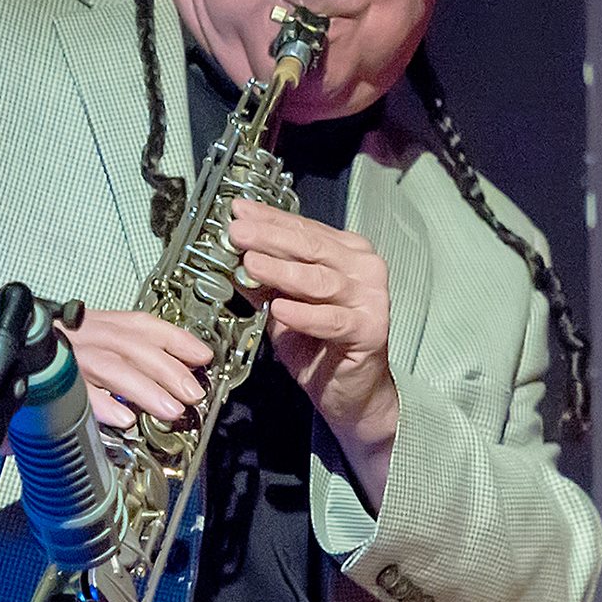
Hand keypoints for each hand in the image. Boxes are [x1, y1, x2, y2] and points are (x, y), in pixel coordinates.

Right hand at [0, 311, 213, 461]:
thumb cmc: (22, 393)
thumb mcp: (75, 382)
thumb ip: (113, 384)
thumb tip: (162, 398)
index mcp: (83, 327)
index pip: (137, 323)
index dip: (173, 337)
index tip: (202, 356)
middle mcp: (67, 333)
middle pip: (128, 343)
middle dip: (166, 369)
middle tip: (190, 394)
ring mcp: (46, 355)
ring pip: (107, 362)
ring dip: (143, 388)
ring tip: (168, 409)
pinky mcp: (27, 380)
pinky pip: (70, 388)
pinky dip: (99, 403)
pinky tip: (121, 419)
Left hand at [225, 198, 399, 506]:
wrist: (349, 391)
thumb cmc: (318, 345)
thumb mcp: (283, 306)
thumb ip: (264, 281)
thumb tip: (231, 255)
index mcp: (345, 253)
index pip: (303, 229)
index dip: (268, 219)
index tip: (237, 211)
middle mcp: (363, 268)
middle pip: (311, 247)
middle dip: (270, 237)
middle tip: (237, 231)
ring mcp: (371, 298)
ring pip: (320, 280)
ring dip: (283, 272)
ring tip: (251, 264)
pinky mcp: (370, 330)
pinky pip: (333, 320)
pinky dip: (305, 315)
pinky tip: (280, 309)